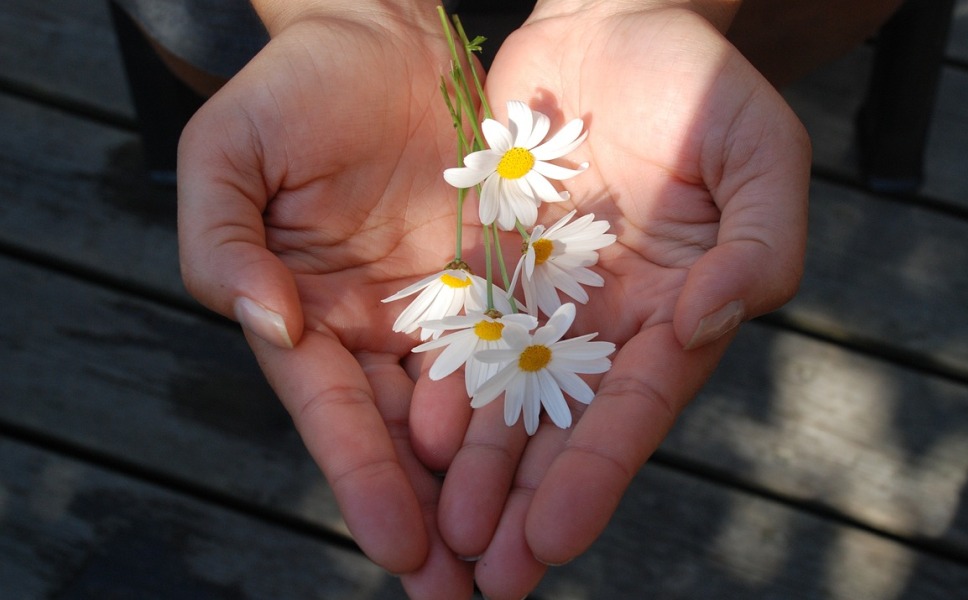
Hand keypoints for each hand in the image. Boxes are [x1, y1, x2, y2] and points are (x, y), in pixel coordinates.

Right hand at [177, 5, 483, 597]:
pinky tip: (560, 466)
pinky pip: (525, 349)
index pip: (336, 415)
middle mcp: (378, 330)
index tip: (397, 547)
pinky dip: (536, 411)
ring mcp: (443, 309)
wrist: (384, 33)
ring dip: (491, 489)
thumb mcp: (228, 157)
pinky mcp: (500, 279)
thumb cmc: (294, 88)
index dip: (363, 481)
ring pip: (471, 415)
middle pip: (404, 440)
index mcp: (307, 314)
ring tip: (516, 562)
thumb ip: (222, 245)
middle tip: (462, 595)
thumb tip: (270, 327)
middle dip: (431, 520)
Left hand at [430, 4, 809, 597]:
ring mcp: (542, 295)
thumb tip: (707, 321)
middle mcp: (604, 321)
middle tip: (488, 581)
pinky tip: (414, 437)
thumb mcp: (764, 154)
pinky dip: (440, 383)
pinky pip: (458, 329)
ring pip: (502, 395)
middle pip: (561, 427)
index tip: (554, 537)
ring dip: (475, 469)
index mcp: (675, 312)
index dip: (596, 474)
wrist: (616, 22)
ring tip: (442, 537)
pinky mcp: (489, 262)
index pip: (633, 409)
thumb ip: (762, 244)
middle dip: (526, 503)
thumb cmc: (704, 84)